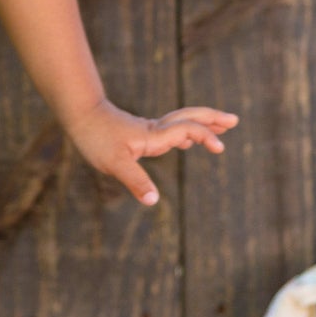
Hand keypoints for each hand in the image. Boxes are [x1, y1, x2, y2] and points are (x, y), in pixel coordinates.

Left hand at [64, 98, 237, 206]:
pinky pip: (171, 129)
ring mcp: (149, 129)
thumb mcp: (114, 164)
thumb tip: (154, 201)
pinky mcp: (141, 132)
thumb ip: (135, 181)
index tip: (220, 148)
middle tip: (234, 120)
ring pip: (182, 121)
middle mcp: (156, 130)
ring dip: (202, 122)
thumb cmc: (96, 138)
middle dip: (212, 119)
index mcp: (154, 136)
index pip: (187, 131)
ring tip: (221, 126)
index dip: (205, 136)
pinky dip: (185, 132)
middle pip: (190, 118)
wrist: (81, 116)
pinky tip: (185, 141)